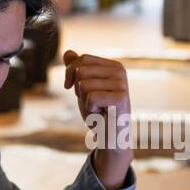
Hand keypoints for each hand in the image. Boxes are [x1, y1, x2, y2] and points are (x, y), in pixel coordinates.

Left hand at [62, 50, 133, 187]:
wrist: (110, 137)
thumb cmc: (98, 112)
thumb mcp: (83, 88)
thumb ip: (77, 70)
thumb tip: (67, 52)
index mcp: (113, 65)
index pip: (82, 59)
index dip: (71, 73)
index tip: (75, 89)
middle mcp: (120, 71)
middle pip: (81, 71)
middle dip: (78, 90)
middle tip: (92, 102)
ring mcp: (122, 84)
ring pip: (83, 85)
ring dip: (84, 101)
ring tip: (98, 108)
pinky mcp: (121, 98)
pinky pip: (90, 97)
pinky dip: (90, 109)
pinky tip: (102, 114)